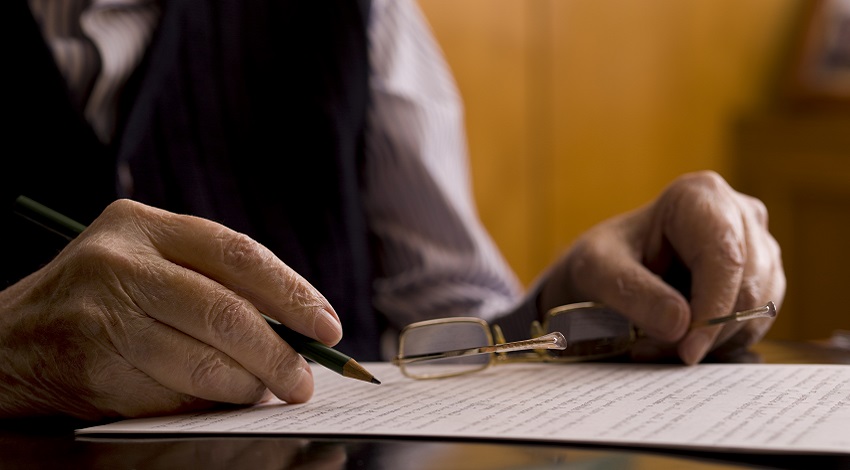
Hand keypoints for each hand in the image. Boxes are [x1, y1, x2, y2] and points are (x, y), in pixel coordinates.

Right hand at [0, 199, 341, 419]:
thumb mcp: (147, 267)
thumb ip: (213, 285)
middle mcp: (119, 263)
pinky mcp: (91, 366)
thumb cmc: (98, 302)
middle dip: (278, 355)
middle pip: (225, 313)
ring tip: (257, 391)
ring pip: (203, 362)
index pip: (237, 254)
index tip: (327, 326)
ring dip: (243, 387)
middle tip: (303, 381)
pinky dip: (201, 405)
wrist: (8, 342)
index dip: (292, 292)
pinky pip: (171, 397)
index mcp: (143, 226)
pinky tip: (208, 400)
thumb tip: (297, 331)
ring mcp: (100, 314)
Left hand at [538, 171, 784, 363]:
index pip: (725, 257)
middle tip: (655, 352)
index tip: (686, 350)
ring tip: (657, 347)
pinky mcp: (762, 279)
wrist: (608, 273)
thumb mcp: (596, 271)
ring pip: (758, 310)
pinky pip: (755, 323)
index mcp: (700, 195)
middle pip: (748, 287)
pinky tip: (680, 342)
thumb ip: (632, 293)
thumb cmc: (602, 260)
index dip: (712, 310)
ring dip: (711, 342)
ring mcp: (758, 246)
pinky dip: (720, 343)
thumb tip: (681, 325)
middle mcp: (740, 213)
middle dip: (706, 331)